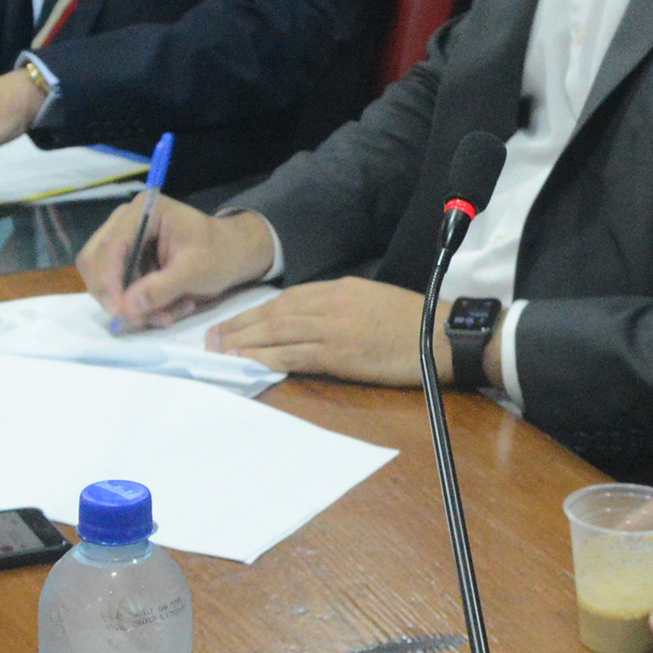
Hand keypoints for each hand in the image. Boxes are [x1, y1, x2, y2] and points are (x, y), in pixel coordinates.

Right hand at [78, 197, 273, 328]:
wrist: (235, 254)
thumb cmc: (220, 253)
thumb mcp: (195, 271)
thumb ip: (161, 288)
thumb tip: (128, 308)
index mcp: (144, 210)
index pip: (110, 245)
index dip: (108, 280)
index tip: (119, 312)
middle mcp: (127, 222)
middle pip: (95, 261)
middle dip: (116, 295)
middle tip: (139, 321)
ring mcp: (126, 242)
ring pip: (105, 280)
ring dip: (133, 305)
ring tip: (168, 314)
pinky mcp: (129, 261)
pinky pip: (120, 290)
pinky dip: (141, 306)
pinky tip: (170, 309)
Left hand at [202, 278, 449, 386]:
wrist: (441, 335)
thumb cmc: (414, 320)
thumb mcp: (372, 299)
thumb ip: (340, 304)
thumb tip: (310, 318)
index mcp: (339, 288)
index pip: (287, 298)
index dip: (255, 311)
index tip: (233, 322)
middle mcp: (330, 303)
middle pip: (274, 313)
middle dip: (240, 326)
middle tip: (211, 339)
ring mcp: (333, 328)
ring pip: (278, 333)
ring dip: (245, 343)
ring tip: (219, 352)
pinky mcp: (340, 354)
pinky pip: (295, 356)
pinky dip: (268, 359)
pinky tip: (249, 364)